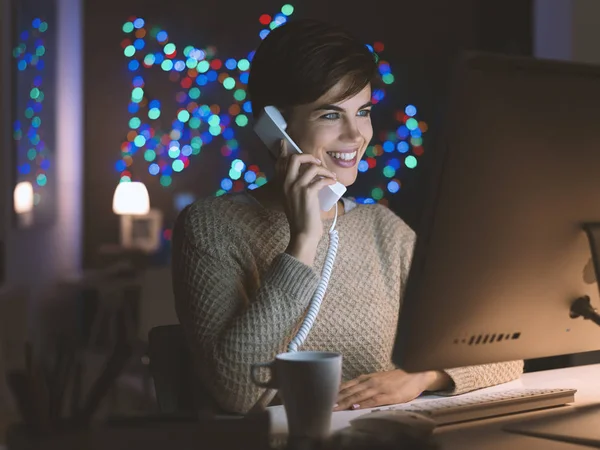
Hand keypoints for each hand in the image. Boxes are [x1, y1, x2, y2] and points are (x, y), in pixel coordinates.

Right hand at [276, 141, 337, 265]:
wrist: (303, 233)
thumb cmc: (301, 218)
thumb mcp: (293, 200)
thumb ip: (295, 187)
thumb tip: (309, 174)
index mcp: (281, 185)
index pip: (280, 163)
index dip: (283, 151)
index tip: (284, 142)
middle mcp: (286, 184)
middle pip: (294, 158)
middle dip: (308, 156)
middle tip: (317, 162)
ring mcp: (296, 187)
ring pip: (311, 167)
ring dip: (324, 170)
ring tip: (330, 176)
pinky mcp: (307, 192)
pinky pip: (320, 179)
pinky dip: (329, 179)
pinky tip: (332, 182)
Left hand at [334, 369, 451, 410]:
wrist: (416, 374)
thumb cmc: (396, 379)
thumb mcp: (378, 379)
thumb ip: (365, 384)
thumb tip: (350, 392)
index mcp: (366, 378)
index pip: (347, 386)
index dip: (335, 392)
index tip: (323, 398)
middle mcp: (370, 382)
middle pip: (350, 391)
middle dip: (337, 399)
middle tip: (324, 405)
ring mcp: (379, 388)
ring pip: (358, 396)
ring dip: (346, 402)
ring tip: (335, 407)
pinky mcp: (388, 395)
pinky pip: (373, 400)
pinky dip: (363, 403)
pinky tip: (355, 406)